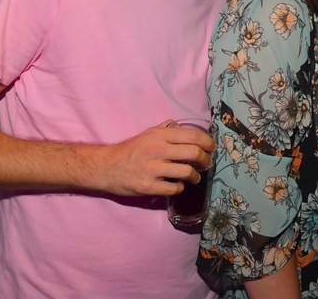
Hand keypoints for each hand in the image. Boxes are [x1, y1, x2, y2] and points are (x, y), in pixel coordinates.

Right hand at [94, 120, 215, 196]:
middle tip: (207, 163)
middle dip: (206, 160)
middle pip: (194, 153)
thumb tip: (187, 129)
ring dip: (195, 176)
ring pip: (187, 172)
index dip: (208, 142)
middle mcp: (157, 150)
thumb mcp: (148, 133)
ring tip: (194, 176)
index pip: (193, 136)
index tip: (212, 148)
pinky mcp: (148, 187)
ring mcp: (152, 169)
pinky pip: (174, 188)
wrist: (105, 167)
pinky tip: (177, 185)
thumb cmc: (130, 149)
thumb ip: (168, 129)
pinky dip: (180, 188)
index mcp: (160, 135)